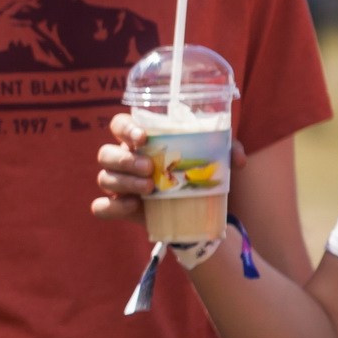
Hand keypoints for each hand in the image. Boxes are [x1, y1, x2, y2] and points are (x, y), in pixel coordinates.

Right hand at [94, 118, 245, 224]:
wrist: (195, 212)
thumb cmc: (196, 175)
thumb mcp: (214, 160)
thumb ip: (227, 150)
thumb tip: (237, 159)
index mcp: (139, 142)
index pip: (119, 124)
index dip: (125, 128)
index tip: (143, 138)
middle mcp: (123, 160)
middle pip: (105, 153)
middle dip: (124, 159)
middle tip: (149, 168)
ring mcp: (118, 185)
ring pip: (103, 178)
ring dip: (124, 182)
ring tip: (150, 189)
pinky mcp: (119, 208)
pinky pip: (101, 207)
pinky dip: (113, 207)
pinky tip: (133, 207)